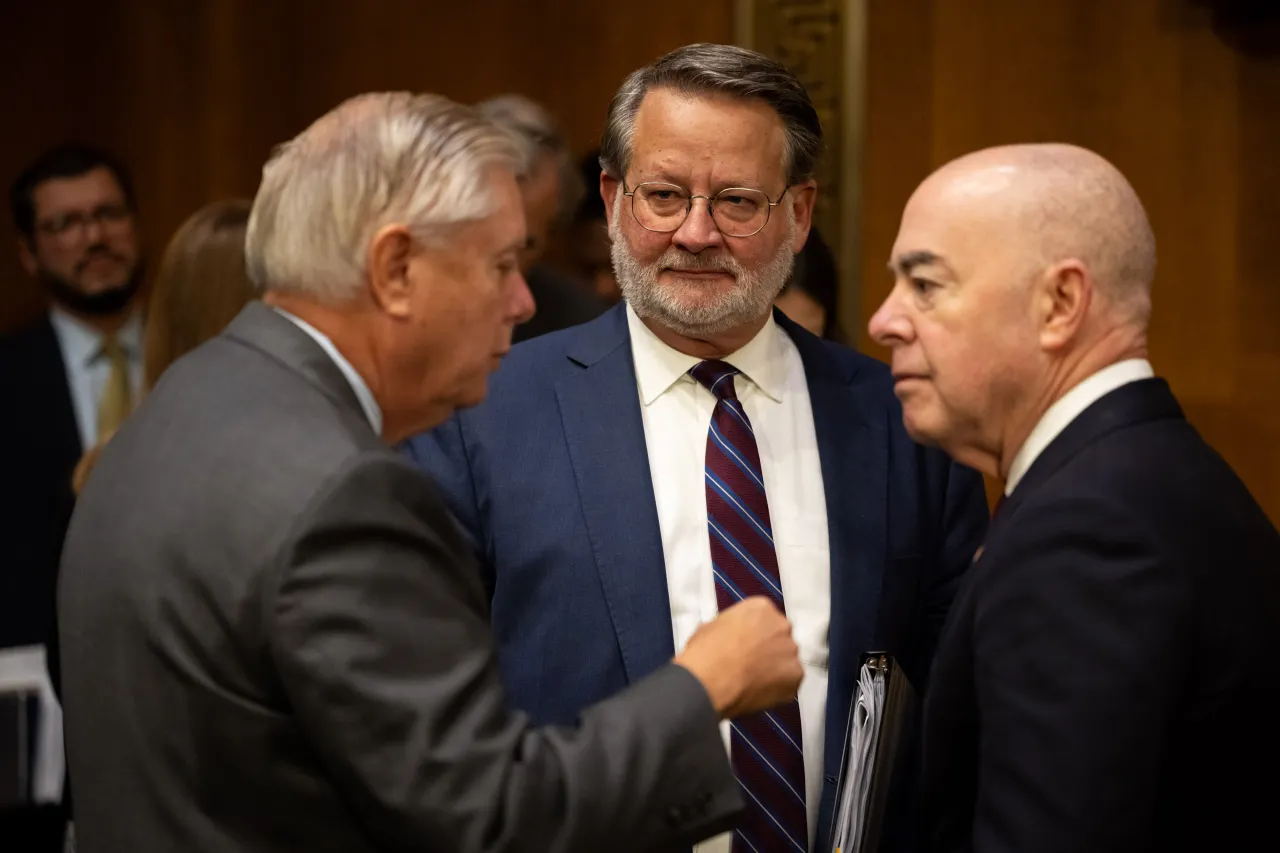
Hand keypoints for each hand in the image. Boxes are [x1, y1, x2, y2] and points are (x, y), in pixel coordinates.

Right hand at [674, 596, 802, 718]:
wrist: (708, 682)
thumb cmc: (705, 654)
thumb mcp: (711, 626)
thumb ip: (731, 627)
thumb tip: (729, 637)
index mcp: (761, 608)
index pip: (764, 618)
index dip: (754, 633)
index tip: (746, 644)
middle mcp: (781, 625)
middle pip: (779, 637)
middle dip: (768, 649)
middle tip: (751, 663)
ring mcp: (791, 652)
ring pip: (786, 660)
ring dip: (775, 669)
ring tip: (753, 681)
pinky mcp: (796, 677)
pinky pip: (789, 683)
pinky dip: (778, 688)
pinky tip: (759, 692)